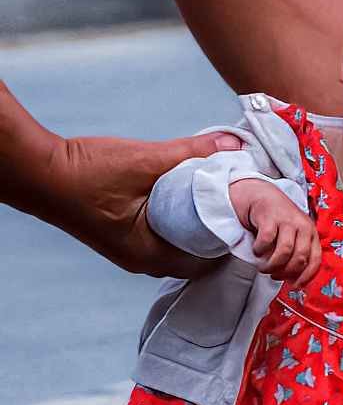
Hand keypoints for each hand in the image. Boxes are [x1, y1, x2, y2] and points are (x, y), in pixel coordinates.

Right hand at [0, 79, 243, 276]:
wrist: (34, 170)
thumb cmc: (82, 172)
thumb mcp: (144, 160)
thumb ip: (190, 153)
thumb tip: (233, 143)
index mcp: (150, 255)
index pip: (209, 262)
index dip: (231, 240)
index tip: (247, 218)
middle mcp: (141, 261)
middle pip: (196, 255)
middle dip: (217, 232)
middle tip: (236, 209)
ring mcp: (129, 251)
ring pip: (178, 245)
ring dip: (196, 226)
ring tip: (217, 203)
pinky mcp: (121, 237)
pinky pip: (161, 235)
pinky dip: (177, 221)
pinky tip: (186, 200)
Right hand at [228, 178, 320, 283]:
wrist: (260, 195)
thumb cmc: (278, 221)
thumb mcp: (294, 235)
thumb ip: (297, 253)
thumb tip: (295, 282)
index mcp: (311, 234)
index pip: (315, 260)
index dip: (305, 276)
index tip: (294, 286)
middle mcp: (303, 226)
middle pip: (299, 259)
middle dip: (286, 273)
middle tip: (274, 276)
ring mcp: (287, 221)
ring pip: (284, 252)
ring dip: (272, 265)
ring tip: (263, 268)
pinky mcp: (270, 217)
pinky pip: (267, 241)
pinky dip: (260, 251)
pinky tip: (257, 252)